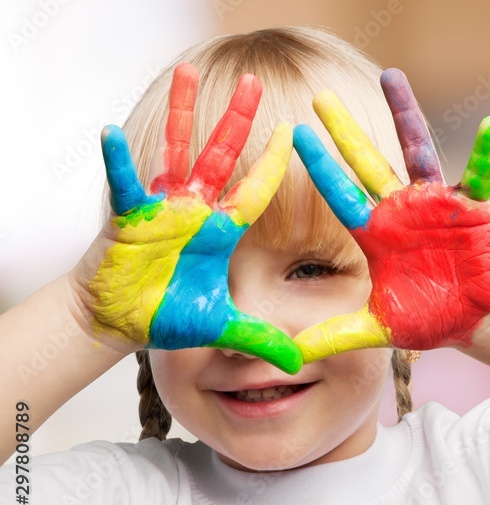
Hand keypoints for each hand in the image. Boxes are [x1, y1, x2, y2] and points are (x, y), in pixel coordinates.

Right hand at [82, 63, 301, 373]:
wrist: (121, 322)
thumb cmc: (168, 315)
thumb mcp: (220, 327)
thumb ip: (257, 339)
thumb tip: (296, 364)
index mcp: (220, 230)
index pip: (255, 190)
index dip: (272, 163)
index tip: (293, 132)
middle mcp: (195, 210)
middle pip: (221, 156)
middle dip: (237, 120)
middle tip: (252, 81)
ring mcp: (161, 207)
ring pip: (175, 152)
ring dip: (180, 114)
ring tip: (186, 72)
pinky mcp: (128, 217)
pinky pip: (123, 184)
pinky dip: (117, 161)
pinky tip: (110, 133)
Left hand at [291, 68, 489, 362]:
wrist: (474, 319)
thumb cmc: (428, 317)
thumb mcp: (377, 328)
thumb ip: (336, 336)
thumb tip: (290, 355)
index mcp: (375, 234)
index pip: (340, 195)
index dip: (318, 168)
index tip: (291, 136)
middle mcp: (400, 210)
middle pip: (367, 163)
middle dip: (344, 132)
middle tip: (319, 98)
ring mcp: (435, 204)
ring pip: (417, 152)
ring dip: (405, 116)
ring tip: (392, 78)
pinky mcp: (470, 208)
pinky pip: (479, 175)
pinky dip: (486, 153)